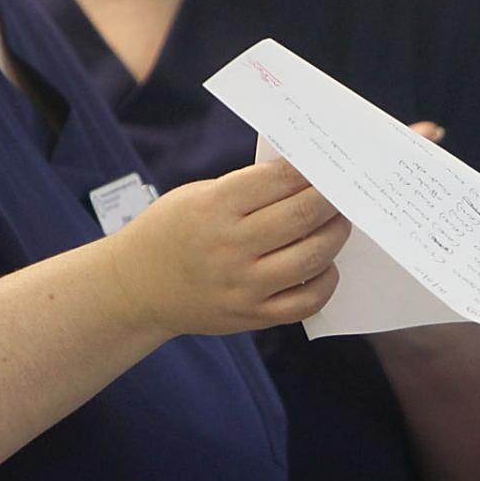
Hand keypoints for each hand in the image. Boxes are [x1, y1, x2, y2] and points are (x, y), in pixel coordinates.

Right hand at [107, 158, 349, 337]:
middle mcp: (229, 247)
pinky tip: (325, 265)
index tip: (326, 164)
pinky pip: (306, 302)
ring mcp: (242, 286)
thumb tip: (305, 176)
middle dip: (333, 199)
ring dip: (335, 236)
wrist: (136, 287)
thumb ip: (247, 188)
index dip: (309, 170)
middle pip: (303, 216)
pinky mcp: (251, 316)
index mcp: (213, 207)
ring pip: (311, 258)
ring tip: (339, 223)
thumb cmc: (173, 230)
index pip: (279, 180)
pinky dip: (326, 281)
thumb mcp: (197, 195)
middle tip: (344, 192)